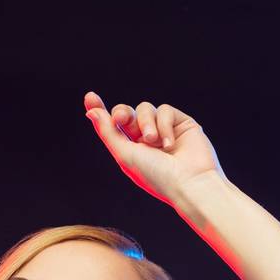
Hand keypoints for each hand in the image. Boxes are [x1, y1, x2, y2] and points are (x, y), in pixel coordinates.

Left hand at [83, 91, 223, 206]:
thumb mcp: (125, 155)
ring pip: (145, 109)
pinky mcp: (182, 123)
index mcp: (132, 150)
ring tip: (153, 140)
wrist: (190, 182)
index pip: (113, 126)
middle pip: (127, 113)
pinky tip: (170, 143)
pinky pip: (165, 110)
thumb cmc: (156, 176)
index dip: (101, 110)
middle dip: (122, 114)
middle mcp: (147, 139)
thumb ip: (108, 132)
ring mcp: (165, 130)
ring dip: (146, 122)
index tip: (90, 97)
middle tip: (121, 119)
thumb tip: (91, 112)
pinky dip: (164, 124)